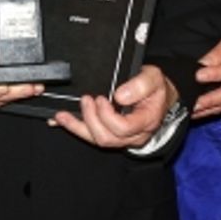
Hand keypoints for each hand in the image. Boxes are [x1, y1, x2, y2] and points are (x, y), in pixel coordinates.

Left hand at [51, 65, 175, 148]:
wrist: (159, 96)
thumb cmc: (156, 88)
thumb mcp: (154, 79)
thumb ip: (140, 85)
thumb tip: (119, 96)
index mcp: (146, 121)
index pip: (123, 128)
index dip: (107, 115)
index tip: (100, 98)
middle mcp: (134, 135)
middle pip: (107, 138)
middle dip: (91, 119)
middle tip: (86, 99)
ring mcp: (122, 137)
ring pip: (97, 140)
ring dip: (78, 126)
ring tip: (63, 114)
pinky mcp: (110, 134)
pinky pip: (91, 136)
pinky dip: (74, 128)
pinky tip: (61, 120)